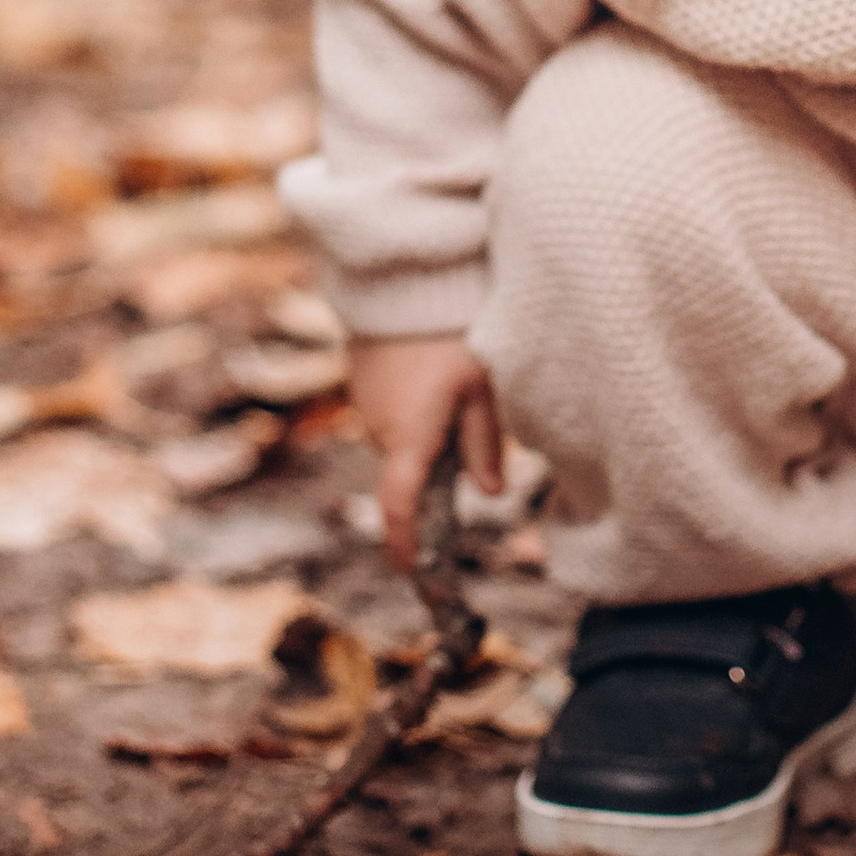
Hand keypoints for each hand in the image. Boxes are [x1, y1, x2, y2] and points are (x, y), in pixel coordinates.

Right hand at [349, 333, 504, 571]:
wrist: (401, 283)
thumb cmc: (447, 333)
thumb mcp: (479, 387)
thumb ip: (483, 442)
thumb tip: (491, 493)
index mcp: (410, 438)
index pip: (401, 507)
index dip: (405, 544)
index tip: (412, 572)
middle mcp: (380, 431)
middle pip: (410, 473)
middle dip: (436, 470)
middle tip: (472, 435)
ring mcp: (367, 409)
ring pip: (403, 442)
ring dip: (427, 435)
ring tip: (456, 388)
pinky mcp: (364, 386)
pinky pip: (392, 416)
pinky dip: (414, 412)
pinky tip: (433, 375)